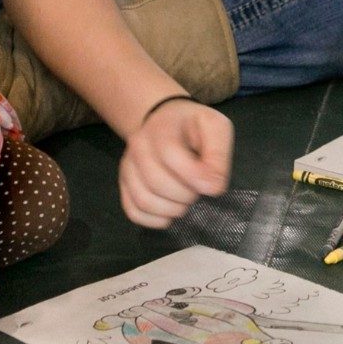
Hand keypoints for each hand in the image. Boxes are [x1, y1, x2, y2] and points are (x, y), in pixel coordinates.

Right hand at [118, 99, 233, 227]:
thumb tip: (212, 186)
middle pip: (156, 182)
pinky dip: (156, 220)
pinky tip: (170, 211)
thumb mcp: (215, 127)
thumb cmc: (194, 128)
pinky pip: (134, 212)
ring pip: (144, 200)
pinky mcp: (124, 185)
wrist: (166, 123)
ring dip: (172, 210)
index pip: (169, 155)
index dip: (194, 176)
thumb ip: (218, 153)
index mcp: (161, 128)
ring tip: (185, 201)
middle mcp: (138, 145)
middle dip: (186, 196)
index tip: (213, 186)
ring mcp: (128, 166)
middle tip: (198, 192)